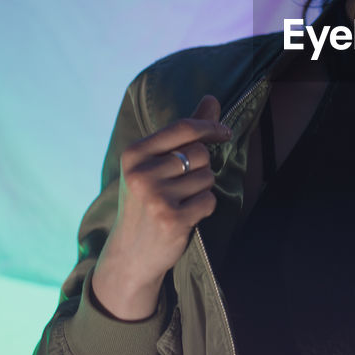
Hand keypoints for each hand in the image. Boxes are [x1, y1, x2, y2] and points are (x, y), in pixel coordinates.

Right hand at [92, 94, 229, 319]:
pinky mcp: (172, 218)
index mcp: (134, 154)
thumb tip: (212, 99)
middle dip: (202, 168)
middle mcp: (141, 173)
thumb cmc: (146, 202)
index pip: (183, 127)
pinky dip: (204, 208)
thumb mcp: (154, 165)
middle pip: (200, 153)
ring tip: (180, 202)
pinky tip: (185, 216)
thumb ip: (184, 133)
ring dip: (202, 189)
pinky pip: (209, 201)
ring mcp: (156, 197)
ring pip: (207, 177)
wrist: (130, 254)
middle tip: (182, 186)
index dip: (210, 127)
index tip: (224, 133)